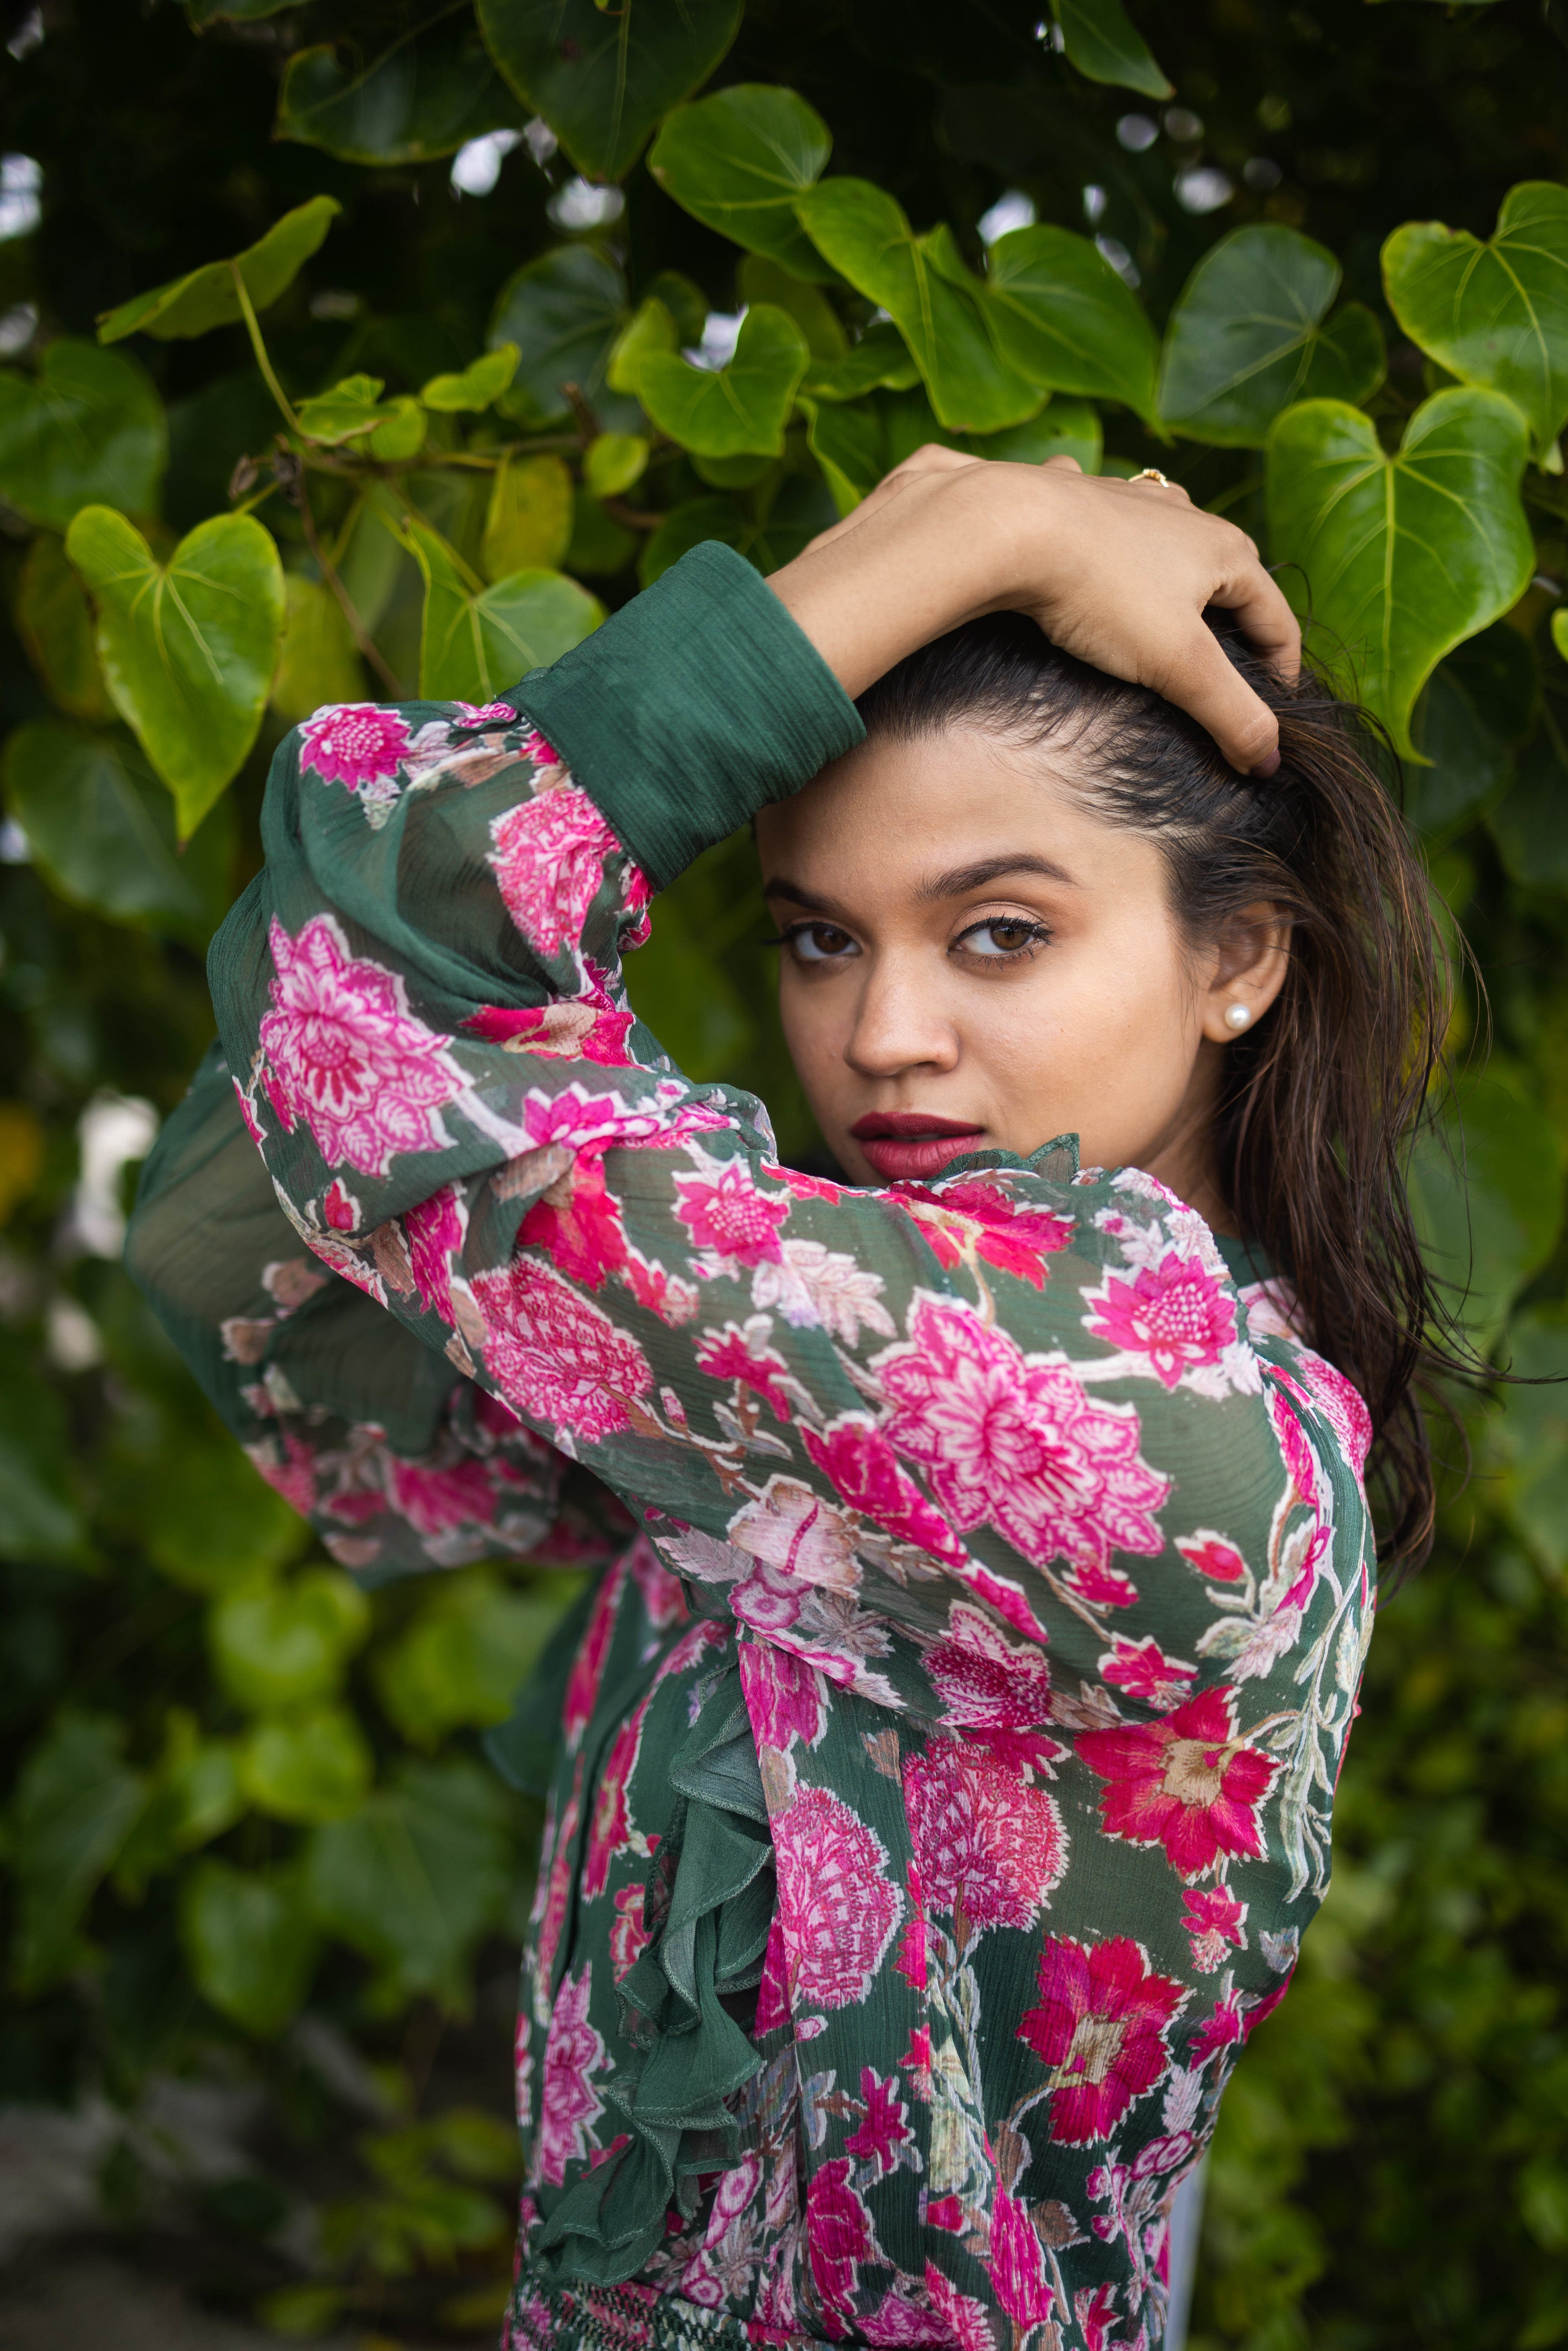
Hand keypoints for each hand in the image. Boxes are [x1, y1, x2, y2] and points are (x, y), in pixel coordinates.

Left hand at [768, 445, 1299, 776]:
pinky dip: (1106, 535)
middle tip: (1225, 670)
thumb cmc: (1100, 594)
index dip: (1281, 671)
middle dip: (1232, 621)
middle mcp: (1183, 514)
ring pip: (1168, 537)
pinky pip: (1101, 515)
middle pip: (1227, 577)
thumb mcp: (1177, 665)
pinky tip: (1088, 550)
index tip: (1272, 712)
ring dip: (1176, 568)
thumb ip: (1230, 713)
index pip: (1276, 619)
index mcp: (1225, 549)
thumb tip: (1268, 761)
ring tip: (1167, 610)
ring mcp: (1126, 499)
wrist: (1007, 528)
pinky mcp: (1072, 496)